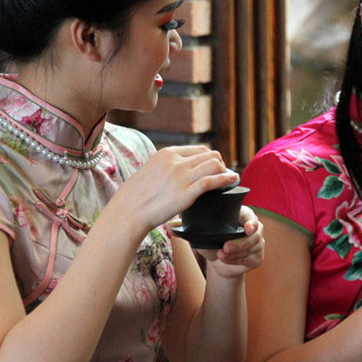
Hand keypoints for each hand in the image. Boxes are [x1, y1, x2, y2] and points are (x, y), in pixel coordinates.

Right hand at [109, 145, 238, 233]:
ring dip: (225, 171)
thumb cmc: (137, 196)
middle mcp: (176, 161)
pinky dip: (226, 179)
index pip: (199, 149)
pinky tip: (233, 181)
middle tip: (224, 173)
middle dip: (220, 163)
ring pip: (214, 165)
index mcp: (167, 154)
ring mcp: (181, 176)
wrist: (128, 211)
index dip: (211, 158)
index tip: (215, 167)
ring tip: (230, 178)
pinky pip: (212, 181)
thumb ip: (166, 166)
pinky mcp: (186, 193)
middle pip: (210, 155)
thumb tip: (180, 169)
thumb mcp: (151, 170)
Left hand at [200, 206, 264, 278]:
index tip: (247, 229)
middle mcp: (254, 228)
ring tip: (220, 255)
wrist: (217, 260)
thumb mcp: (204, 233)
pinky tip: (226, 260)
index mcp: (243, 215)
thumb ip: (199, 228)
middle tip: (225, 248)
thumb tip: (185, 227)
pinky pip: (250, 259)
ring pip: (253, 248)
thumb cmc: (211, 241)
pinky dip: (237, 260)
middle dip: (239, 243)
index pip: (251, 217)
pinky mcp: (257, 256)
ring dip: (235, 254)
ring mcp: (258, 242)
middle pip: (254, 236)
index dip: (251, 223)